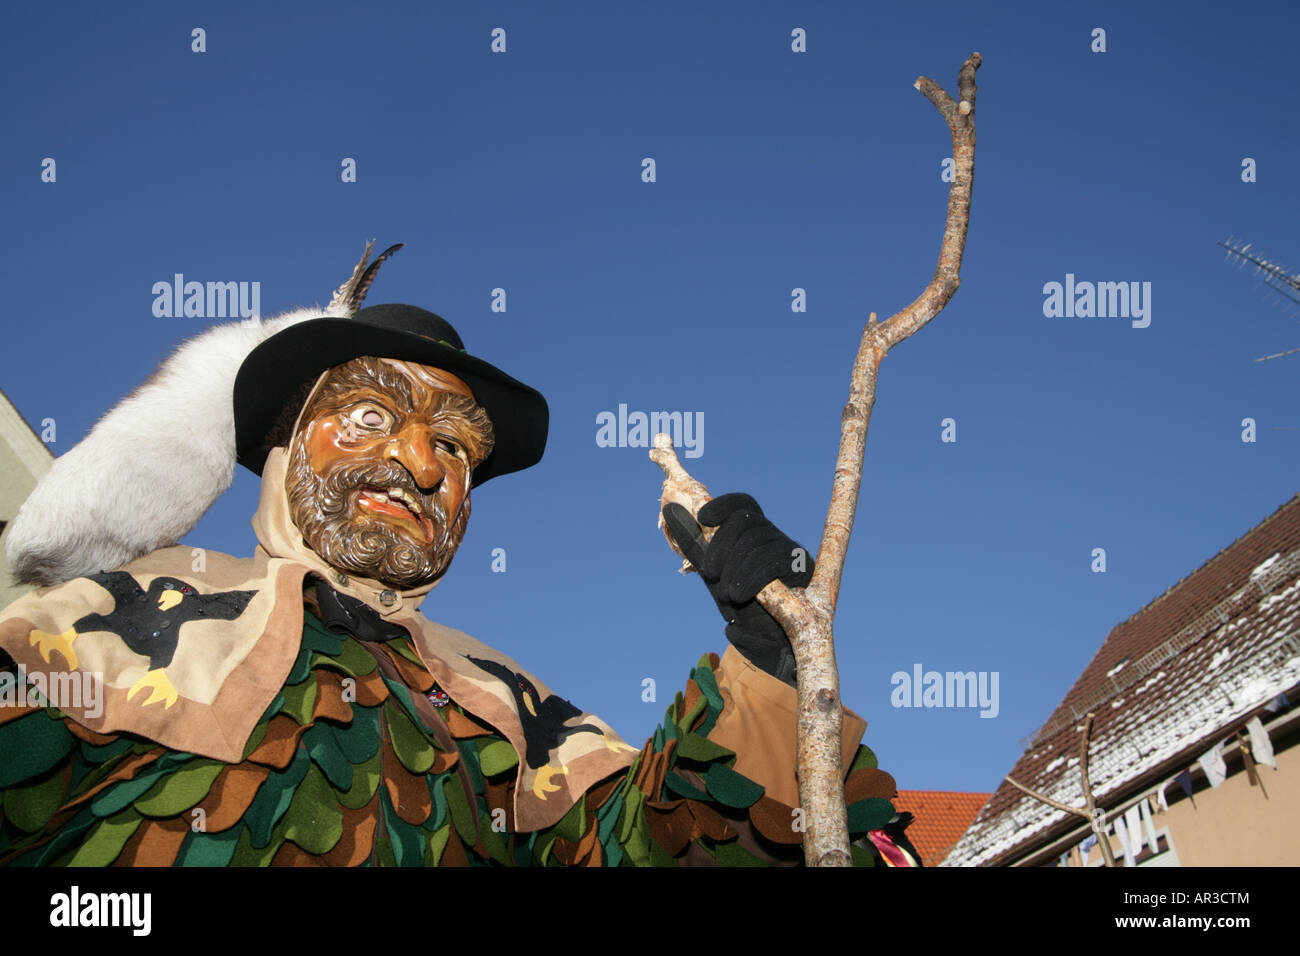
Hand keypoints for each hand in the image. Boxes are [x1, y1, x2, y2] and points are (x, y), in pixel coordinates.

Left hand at [662, 493, 812, 685]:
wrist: (772, 647)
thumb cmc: (745, 609)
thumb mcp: (715, 575)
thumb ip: (695, 544)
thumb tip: (670, 510)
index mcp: (754, 535)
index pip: (743, 505)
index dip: (723, 505)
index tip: (702, 518)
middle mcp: (775, 538)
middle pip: (748, 520)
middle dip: (723, 544)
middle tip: (710, 574)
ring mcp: (791, 552)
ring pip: (759, 541)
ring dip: (736, 567)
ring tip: (727, 594)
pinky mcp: (803, 570)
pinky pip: (775, 562)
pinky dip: (753, 577)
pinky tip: (740, 595)